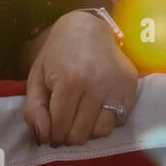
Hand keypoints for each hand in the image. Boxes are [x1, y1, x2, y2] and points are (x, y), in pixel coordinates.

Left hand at [24, 11, 137, 146]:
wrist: (88, 28)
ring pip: (101, 132)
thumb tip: (43, 137)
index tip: (51, 129)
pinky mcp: (131, 88)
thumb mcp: (37, 77)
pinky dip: (106, 122)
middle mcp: (96, 85)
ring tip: (81, 117)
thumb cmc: (58, 53)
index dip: (51, 134)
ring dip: (89, 130)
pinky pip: (119, 122)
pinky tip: (97, 108)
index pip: (59, 128)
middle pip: (80, 135)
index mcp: (70, 81)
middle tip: (65, 123)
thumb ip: (34, 109)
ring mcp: (117, 87)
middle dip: (68, 135)